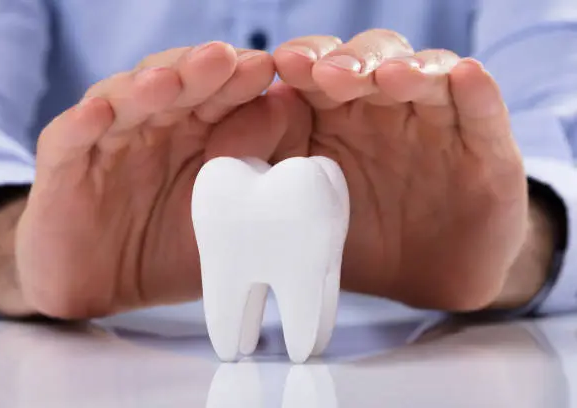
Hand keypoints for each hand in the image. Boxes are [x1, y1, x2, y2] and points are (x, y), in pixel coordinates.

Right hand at [12, 42, 308, 318]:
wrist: (102, 286)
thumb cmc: (170, 248)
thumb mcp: (224, 218)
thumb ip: (255, 165)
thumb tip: (286, 105)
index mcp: (194, 132)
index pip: (217, 93)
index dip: (238, 79)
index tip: (264, 69)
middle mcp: (152, 125)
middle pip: (174, 86)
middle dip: (199, 71)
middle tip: (224, 60)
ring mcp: (107, 140)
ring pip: (123, 101)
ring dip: (146, 88)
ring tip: (168, 79)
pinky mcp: (64, 165)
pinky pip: (70, 139)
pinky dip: (83, 125)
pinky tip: (98, 114)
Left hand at [274, 30, 528, 309]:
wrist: (430, 279)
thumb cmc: (360, 240)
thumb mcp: (307, 213)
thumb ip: (269, 172)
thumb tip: (225, 138)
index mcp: (340, 116)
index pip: (321, 70)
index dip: (304, 62)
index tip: (282, 65)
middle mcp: (388, 107)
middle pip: (372, 61)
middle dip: (351, 62)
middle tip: (329, 76)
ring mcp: (438, 120)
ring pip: (427, 74)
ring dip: (410, 68)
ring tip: (392, 77)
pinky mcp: (485, 145)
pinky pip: (483, 110)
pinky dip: (476, 92)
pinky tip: (466, 78)